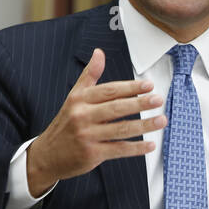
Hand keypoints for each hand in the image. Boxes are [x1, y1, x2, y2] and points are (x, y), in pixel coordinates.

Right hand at [25, 48, 166, 194]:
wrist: (47, 155)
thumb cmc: (65, 124)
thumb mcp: (74, 97)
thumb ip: (89, 75)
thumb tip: (99, 53)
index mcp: (79, 100)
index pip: (109, 90)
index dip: (130, 87)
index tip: (148, 85)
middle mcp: (82, 116)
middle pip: (116, 108)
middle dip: (140, 103)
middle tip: (158, 100)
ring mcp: (87, 136)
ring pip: (121, 129)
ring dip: (144, 125)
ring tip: (161, 120)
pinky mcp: (92, 154)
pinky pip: (119, 149)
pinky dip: (136, 148)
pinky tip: (150, 145)